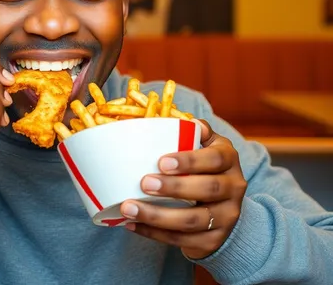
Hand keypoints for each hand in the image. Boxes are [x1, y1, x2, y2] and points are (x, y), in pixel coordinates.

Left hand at [120, 120, 246, 258]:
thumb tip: (187, 121)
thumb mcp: (206, 146)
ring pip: (193, 221)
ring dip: (156, 216)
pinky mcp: (213, 241)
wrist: (225, 207)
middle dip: (173, 188)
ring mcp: (226, 218)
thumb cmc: (205, 167)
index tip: (161, 161)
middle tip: (143, 183)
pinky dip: (154, 234)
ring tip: (128, 208)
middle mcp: (234, 188)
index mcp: (229, 160)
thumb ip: (195, 132)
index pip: (215, 159)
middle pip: (208, 189)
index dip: (190, 160)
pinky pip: (183, 241)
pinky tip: (132, 225)